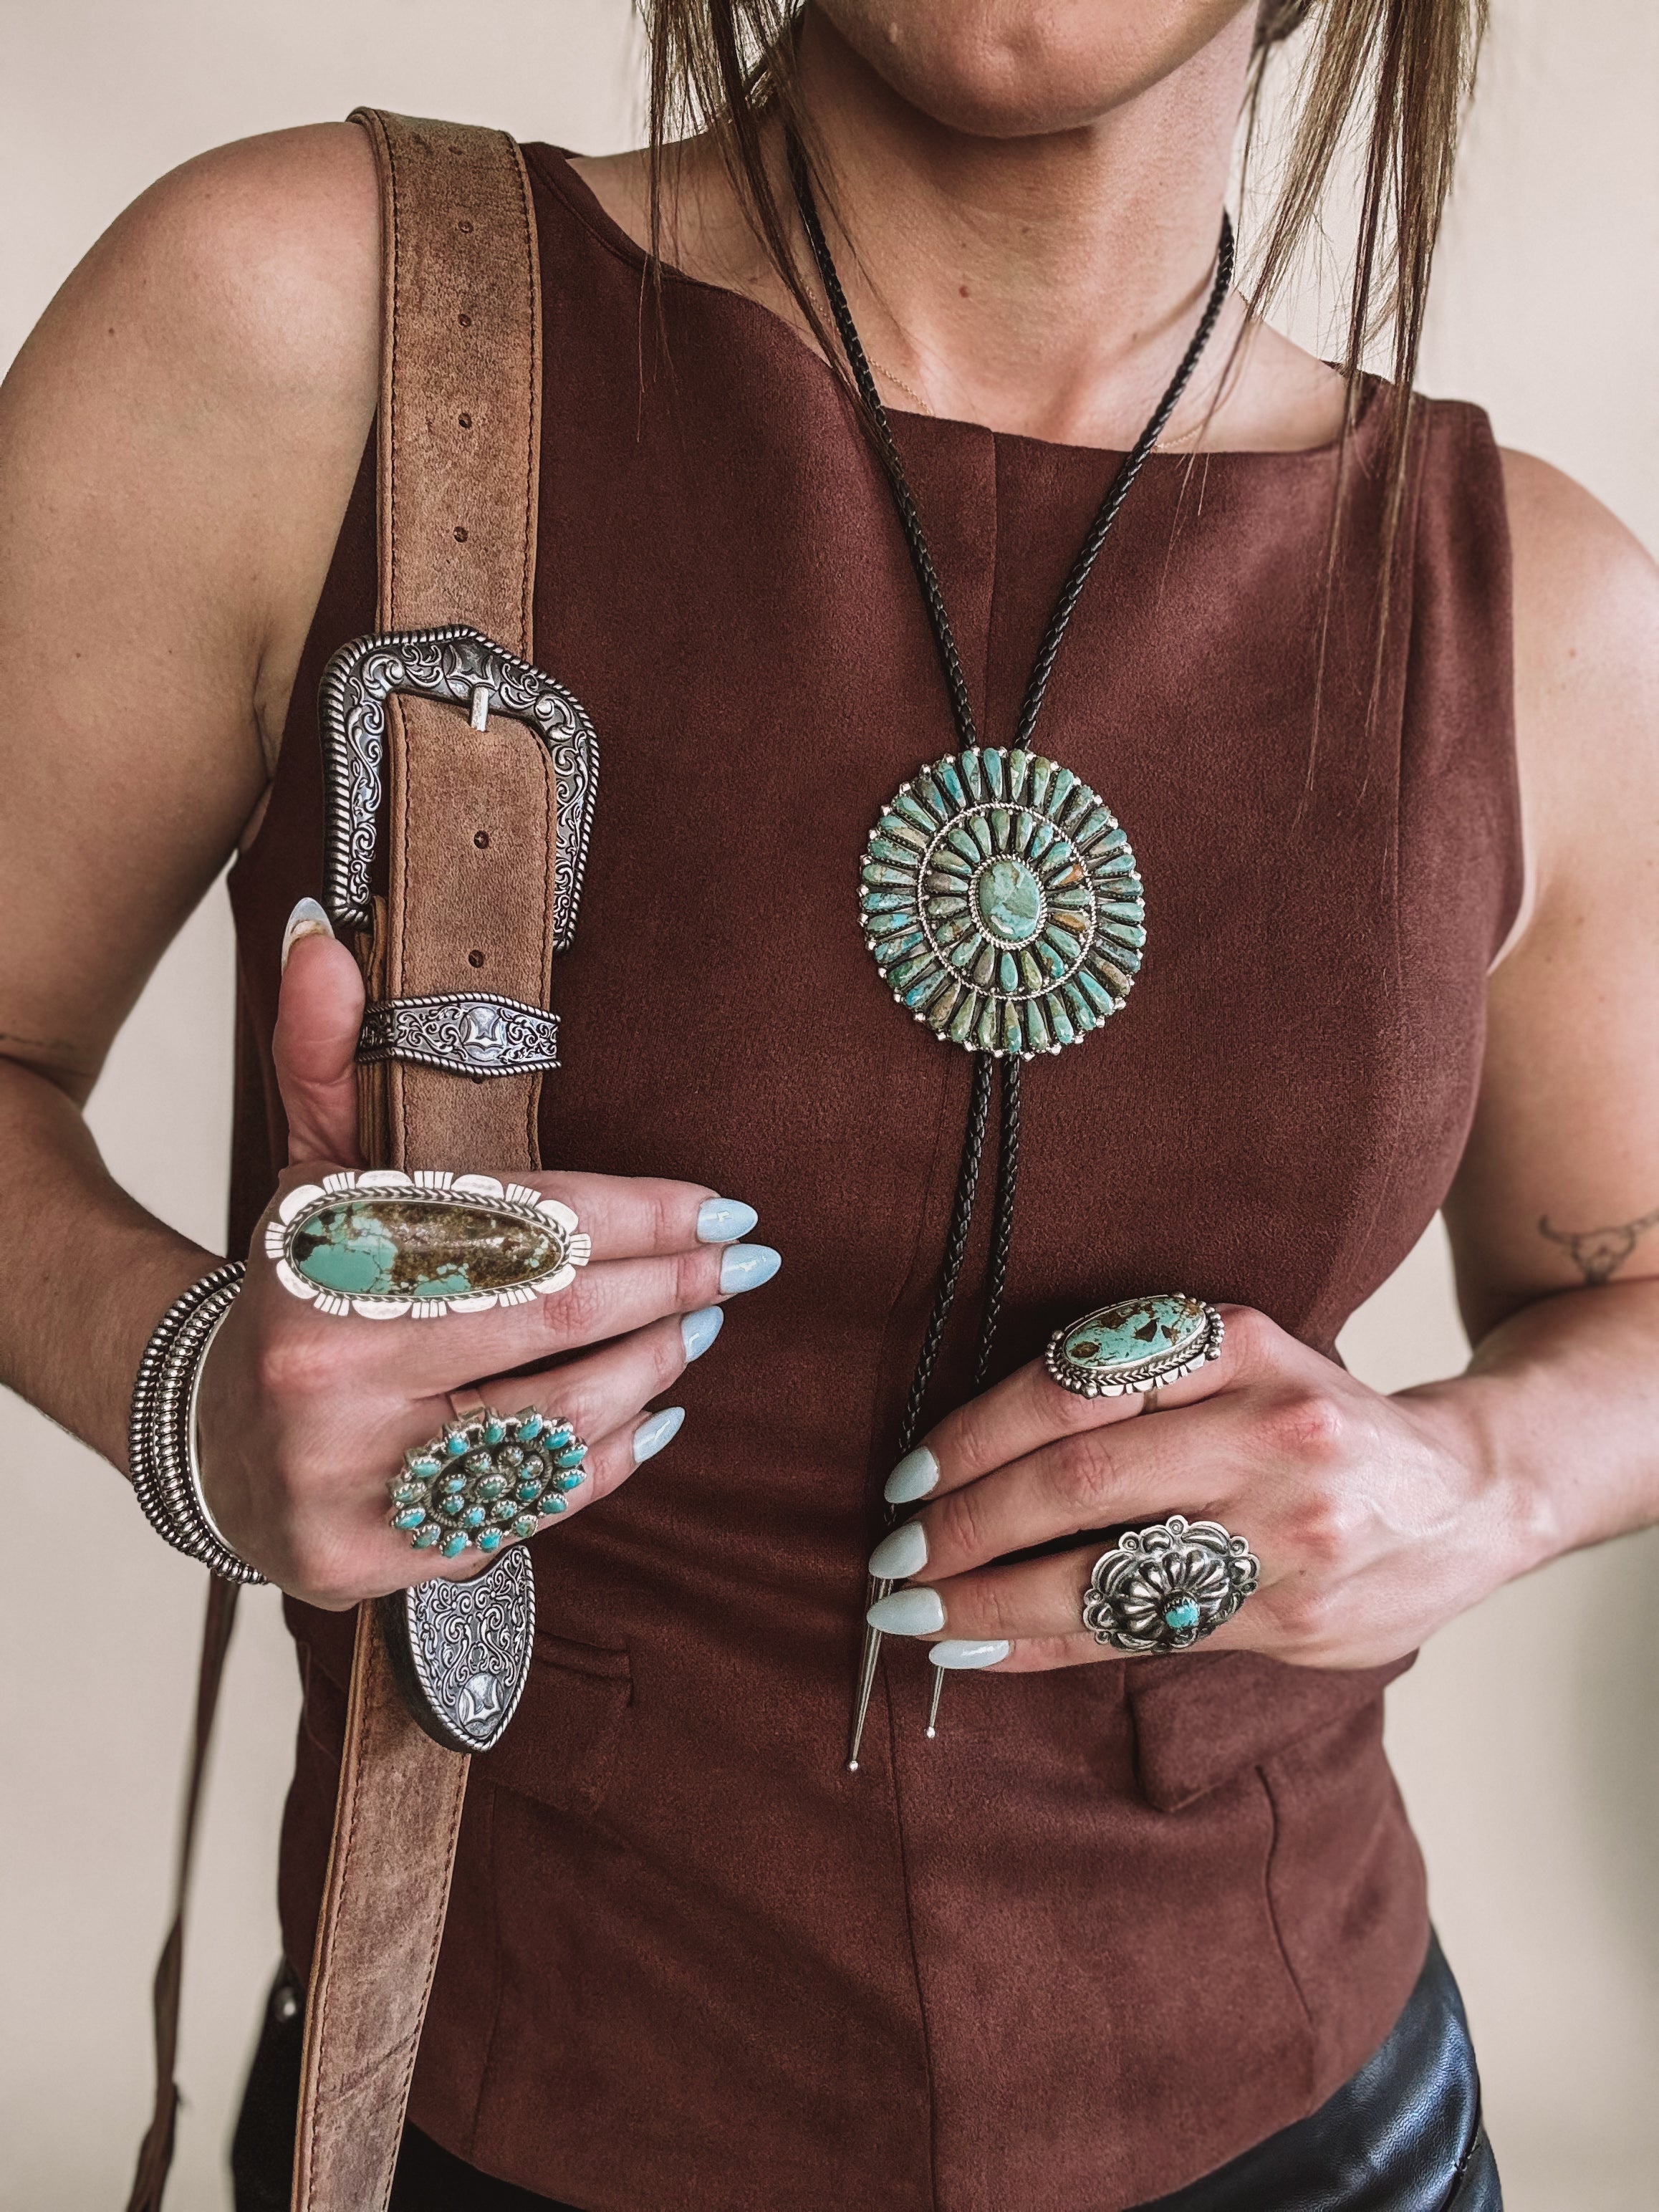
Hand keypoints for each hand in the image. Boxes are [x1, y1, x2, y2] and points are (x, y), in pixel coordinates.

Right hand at [193, 913, 780, 1607]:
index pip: (519, 1227)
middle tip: (742, 1268)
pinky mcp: (370, 1561)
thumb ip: (325, 1051)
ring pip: (561, 1423)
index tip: (723, 1209)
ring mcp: (349, 1480)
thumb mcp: (309, 1170)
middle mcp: (327, 1376)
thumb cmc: (299, 1293)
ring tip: (699, 1328)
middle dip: (671, 1289)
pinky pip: (533, 1506)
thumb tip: (327, 932)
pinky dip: (611, 1459)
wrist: (212, 1442)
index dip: (639, 1216)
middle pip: (556, 1323)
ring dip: (656, 1369)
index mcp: (321, 1264)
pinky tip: (652, 1412)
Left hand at [866, 1306, 1523, 1672]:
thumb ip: (1140, 1383)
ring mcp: (1284, 1532)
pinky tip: (979, 1652)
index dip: (976, 1433)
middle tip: (893, 1554)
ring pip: (1102, 1573)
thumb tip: (976, 1442)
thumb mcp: (1245, 1360)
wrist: (1469, 1493)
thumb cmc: (1317, 1421)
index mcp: (1240, 1346)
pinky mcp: (1293, 1618)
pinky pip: (1140, 1637)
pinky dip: (1043, 1647)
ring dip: (987, 1599)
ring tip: (913, 1614)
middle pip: (1077, 1478)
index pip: (1074, 1384)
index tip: (909, 1473)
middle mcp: (1266, 1430)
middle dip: (964, 1522)